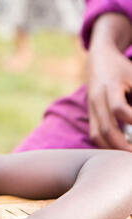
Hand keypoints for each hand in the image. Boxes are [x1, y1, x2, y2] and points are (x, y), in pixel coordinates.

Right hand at [86, 14, 131, 150]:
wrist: (98, 60)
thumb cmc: (123, 69)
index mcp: (110, 87)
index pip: (120, 109)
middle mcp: (97, 100)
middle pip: (104, 129)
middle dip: (122, 147)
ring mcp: (91, 109)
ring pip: (96, 135)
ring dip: (111, 150)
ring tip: (126, 158)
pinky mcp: (90, 115)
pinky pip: (95, 135)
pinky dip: (106, 146)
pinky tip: (120, 150)